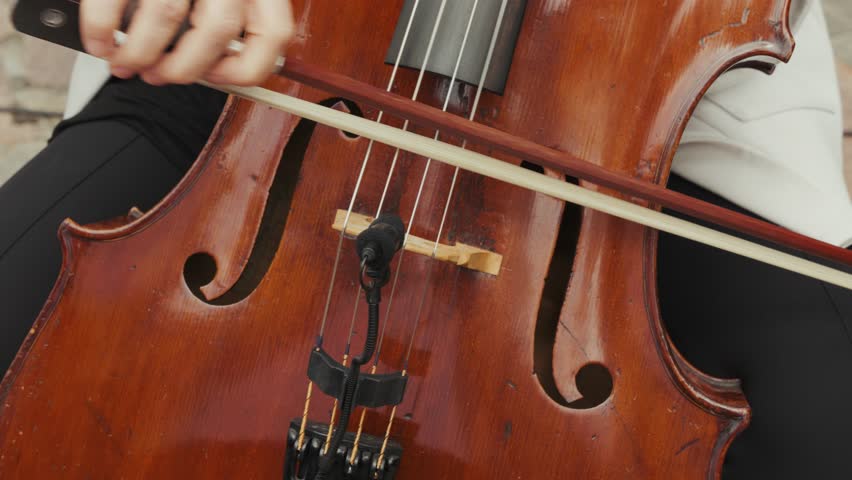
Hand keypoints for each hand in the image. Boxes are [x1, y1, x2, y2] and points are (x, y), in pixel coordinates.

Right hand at [80, 0, 294, 85]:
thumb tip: (206, 69)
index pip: (273, 33)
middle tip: (157, 75)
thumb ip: (222, 18)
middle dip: (182, 68)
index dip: (246, 68)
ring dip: (140, 53)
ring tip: (124, 62)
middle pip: (219, 29)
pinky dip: (101, 29)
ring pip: (168, 14)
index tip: (217, 76)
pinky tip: (100, 41)